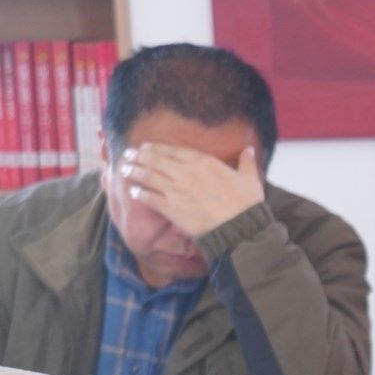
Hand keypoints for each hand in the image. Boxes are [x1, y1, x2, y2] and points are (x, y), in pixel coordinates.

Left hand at [117, 143, 265, 237]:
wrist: (239, 228)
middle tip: (127, 155)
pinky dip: (139, 193)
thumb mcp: (250, 179)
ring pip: (148, 176)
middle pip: (155, 160)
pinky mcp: (171, 208)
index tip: (145, 146)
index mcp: (203, 162)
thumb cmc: (247, 204)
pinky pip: (149, 197)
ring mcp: (176, 190)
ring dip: (133, 171)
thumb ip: (247, 162)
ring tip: (124, 169)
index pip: (173, 151)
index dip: (156, 148)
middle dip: (138, 156)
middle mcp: (185, 173)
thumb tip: (250, 149)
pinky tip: (132, 190)